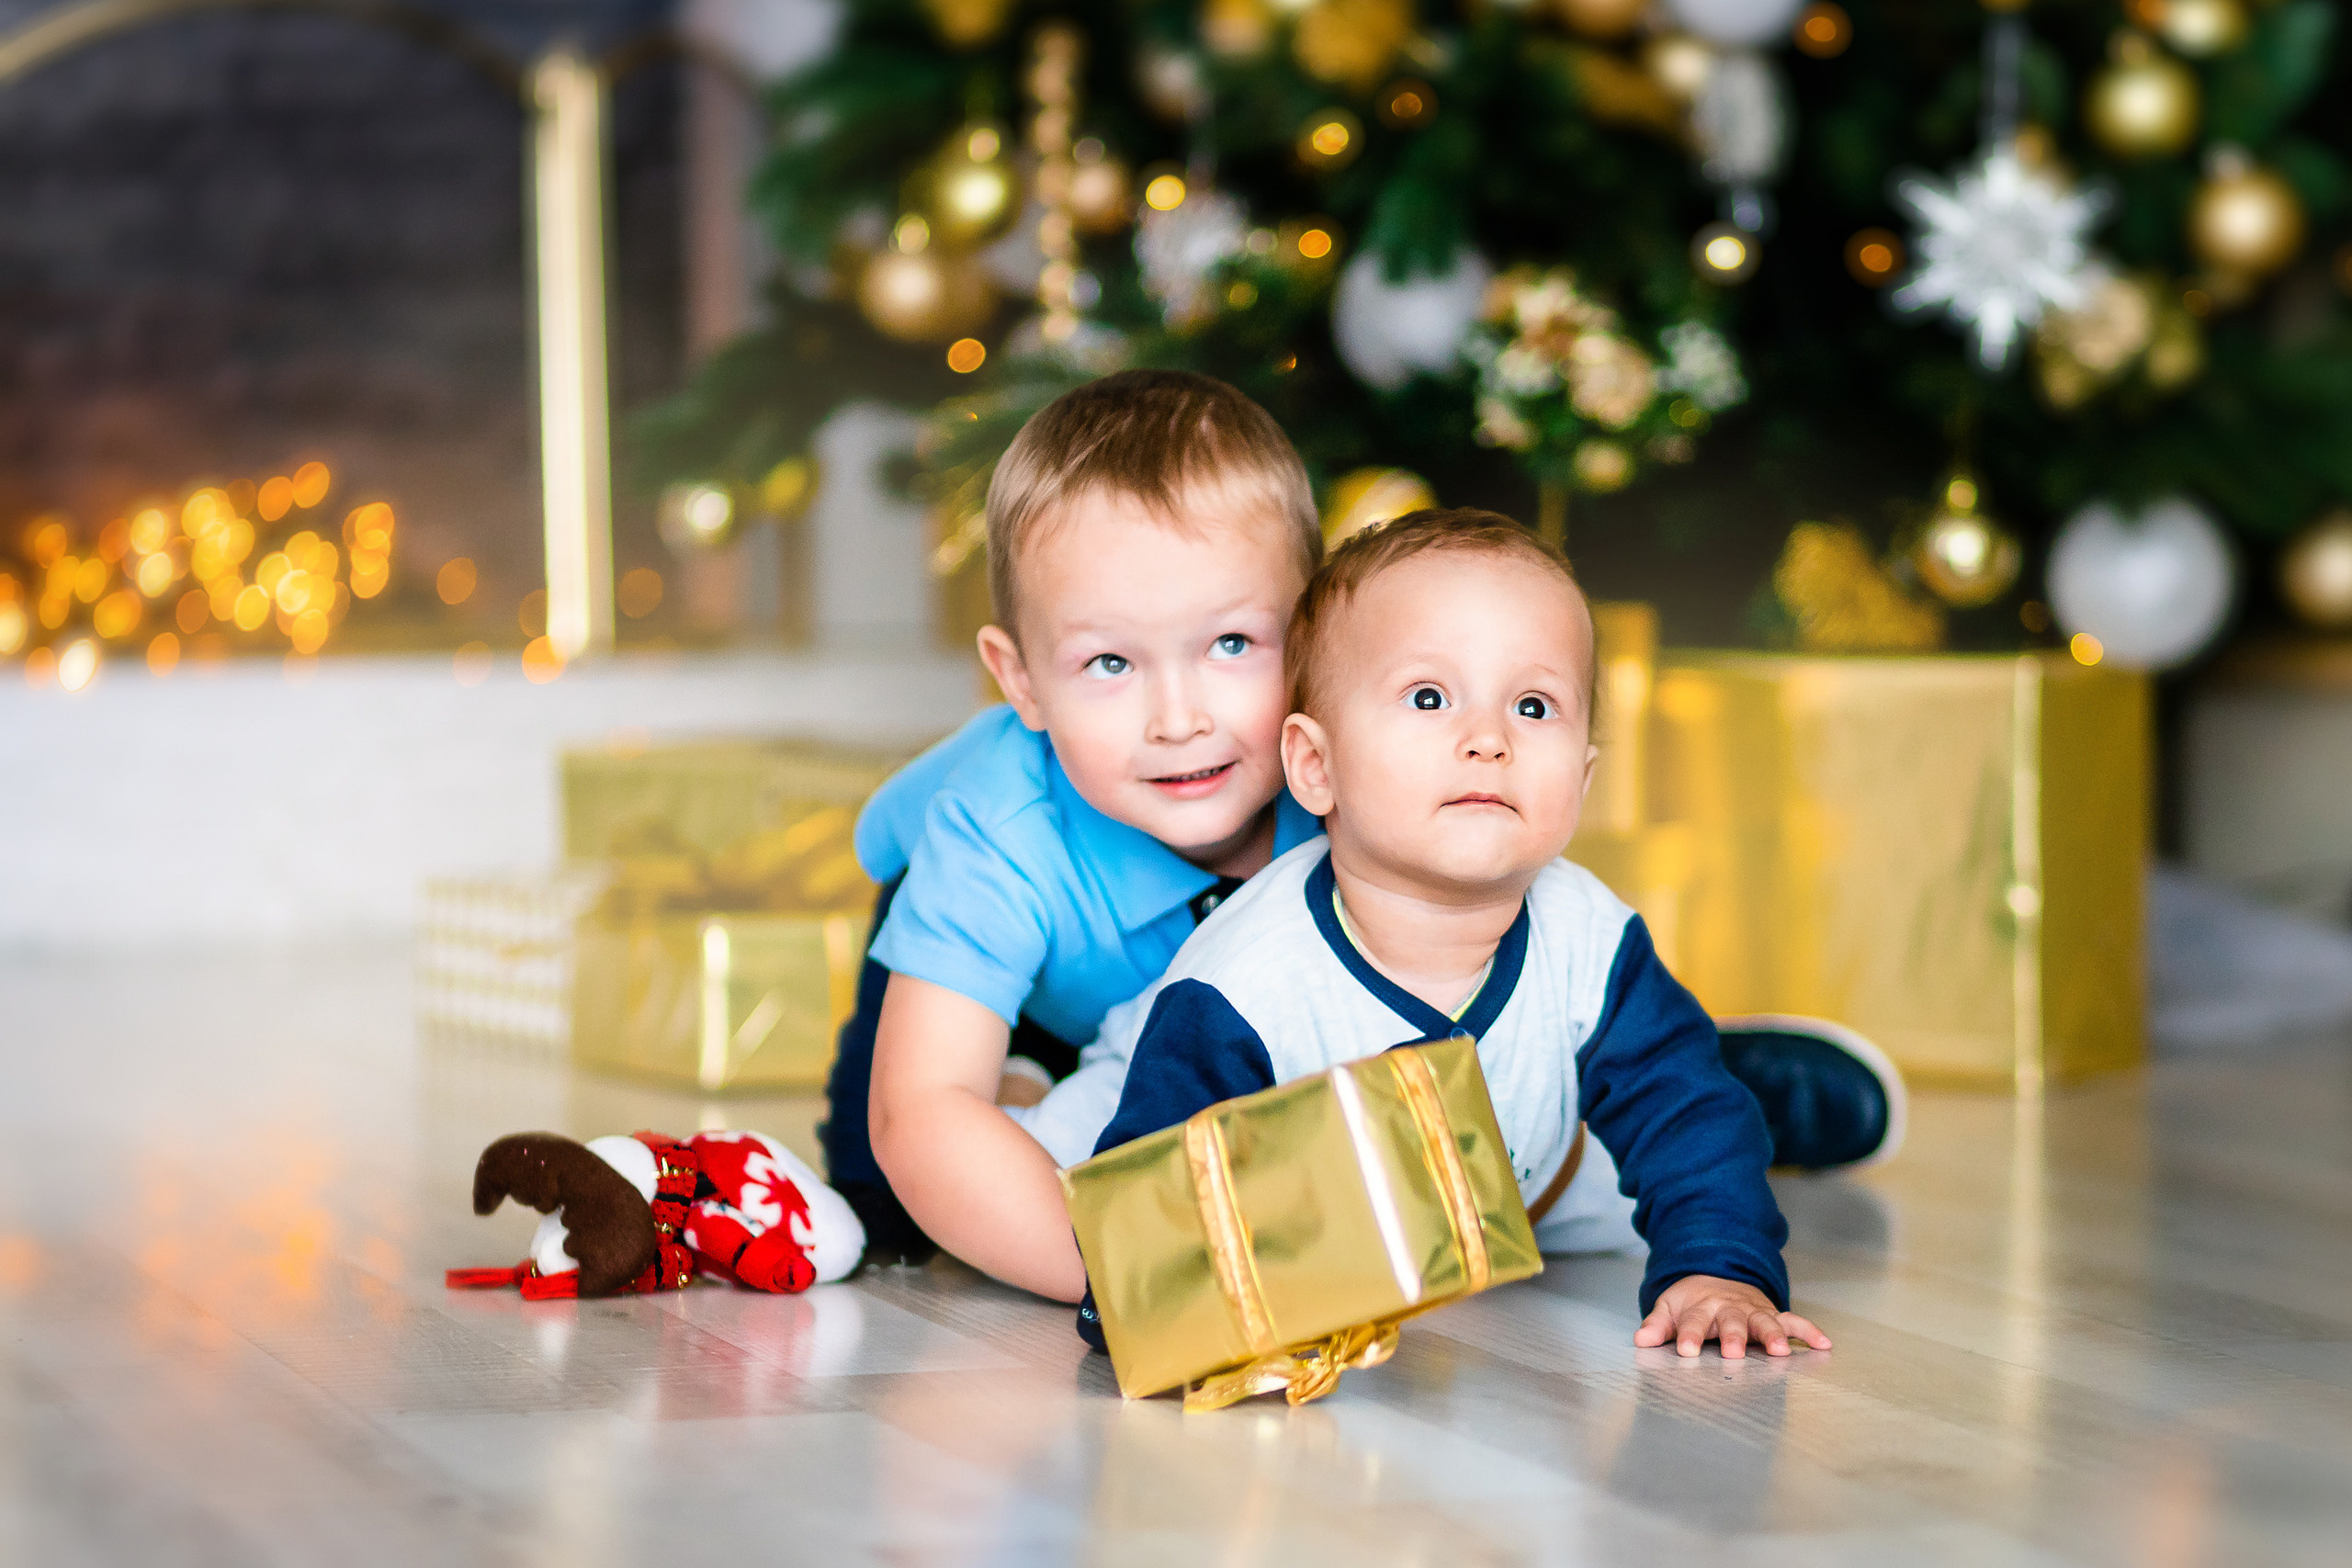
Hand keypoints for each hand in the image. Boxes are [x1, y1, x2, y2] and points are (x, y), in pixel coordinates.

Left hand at [1633, 1274, 1831, 1358]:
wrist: (1715, 1276)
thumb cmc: (1692, 1302)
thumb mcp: (1669, 1308)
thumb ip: (1658, 1326)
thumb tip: (1641, 1340)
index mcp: (1701, 1307)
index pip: (1693, 1322)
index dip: (1688, 1336)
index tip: (1685, 1350)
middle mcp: (1729, 1308)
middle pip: (1731, 1322)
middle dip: (1732, 1337)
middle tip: (1732, 1353)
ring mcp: (1753, 1310)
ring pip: (1764, 1321)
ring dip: (1772, 1335)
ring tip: (1780, 1351)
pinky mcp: (1773, 1314)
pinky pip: (1794, 1321)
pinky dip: (1809, 1331)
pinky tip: (1824, 1344)